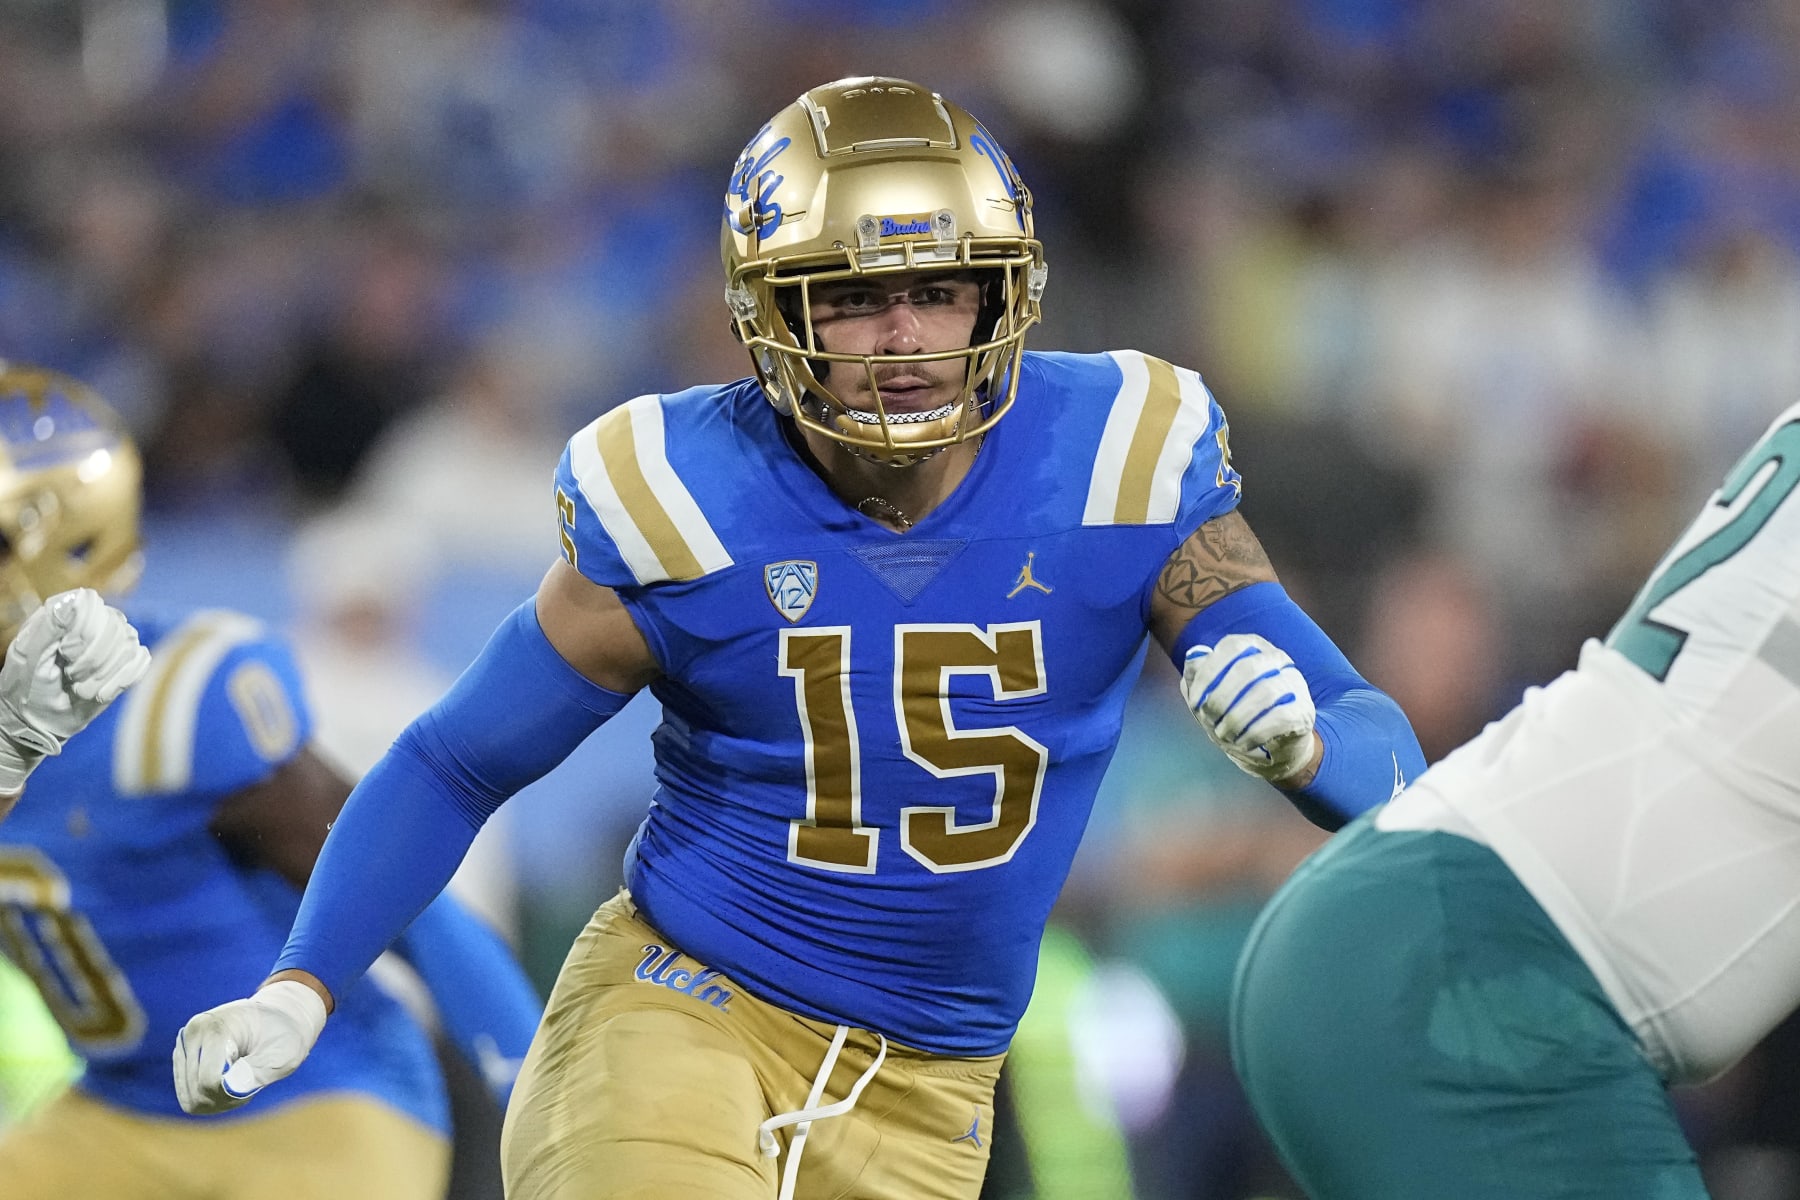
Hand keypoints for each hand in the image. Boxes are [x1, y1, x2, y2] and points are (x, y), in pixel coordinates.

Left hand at [0, 588, 150, 794]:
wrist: (39, 722)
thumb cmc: (26, 690)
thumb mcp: (29, 660)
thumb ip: (49, 628)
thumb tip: (76, 599)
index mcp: (62, 613)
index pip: (92, 605)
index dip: (85, 632)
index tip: (66, 655)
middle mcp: (90, 621)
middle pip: (116, 627)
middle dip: (96, 659)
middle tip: (73, 678)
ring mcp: (110, 641)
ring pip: (130, 645)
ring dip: (107, 674)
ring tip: (82, 689)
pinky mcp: (124, 661)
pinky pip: (141, 659)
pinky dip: (124, 679)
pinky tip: (102, 693)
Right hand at [172, 980, 327, 1114]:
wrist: (280, 1017)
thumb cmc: (285, 1035)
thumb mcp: (284, 1053)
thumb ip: (257, 1072)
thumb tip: (229, 1088)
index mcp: (215, 1028)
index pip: (209, 1081)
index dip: (233, 1094)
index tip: (256, 1078)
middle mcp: (192, 1033)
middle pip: (197, 1093)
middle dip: (227, 1098)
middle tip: (253, 1080)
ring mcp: (184, 1046)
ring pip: (190, 1099)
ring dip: (219, 1101)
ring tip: (244, 1080)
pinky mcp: (183, 1058)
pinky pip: (188, 1097)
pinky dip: (211, 1099)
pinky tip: (232, 1082)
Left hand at [1182, 633, 1318, 784]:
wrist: (1270, 744)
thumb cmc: (1234, 711)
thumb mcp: (1208, 692)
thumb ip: (1197, 673)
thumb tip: (1194, 654)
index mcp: (1253, 646)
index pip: (1232, 647)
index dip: (1208, 674)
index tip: (1194, 702)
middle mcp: (1277, 658)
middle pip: (1247, 669)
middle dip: (1220, 699)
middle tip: (1208, 721)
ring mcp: (1294, 683)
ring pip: (1265, 693)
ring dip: (1236, 719)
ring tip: (1224, 734)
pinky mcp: (1303, 710)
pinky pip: (1280, 717)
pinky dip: (1255, 732)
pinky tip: (1243, 742)